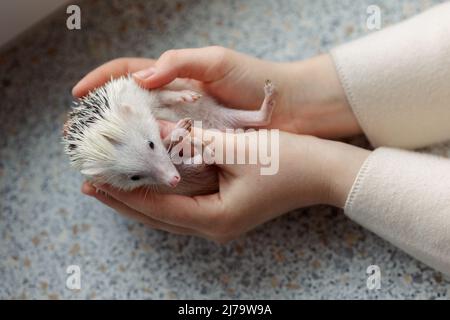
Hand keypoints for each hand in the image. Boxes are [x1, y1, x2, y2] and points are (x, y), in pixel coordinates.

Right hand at [72, 46, 361, 137]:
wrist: (294, 109)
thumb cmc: (256, 80)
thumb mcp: (218, 61)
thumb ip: (179, 63)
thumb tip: (139, 80)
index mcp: (176, 77)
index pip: (128, 74)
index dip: (101, 83)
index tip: (78, 97)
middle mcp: (178, 104)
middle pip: (131, 111)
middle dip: (105, 121)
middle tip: (81, 136)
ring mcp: (189, 127)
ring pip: (147, 137)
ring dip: (124, 146)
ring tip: (101, 160)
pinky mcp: (203, 148)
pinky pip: (170, 157)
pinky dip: (152, 163)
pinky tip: (137, 172)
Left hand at [82, 128, 369, 242]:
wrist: (326, 172)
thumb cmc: (290, 161)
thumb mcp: (239, 148)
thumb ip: (194, 141)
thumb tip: (155, 130)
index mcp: (216, 218)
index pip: (158, 207)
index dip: (125, 192)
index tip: (96, 179)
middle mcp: (214, 226)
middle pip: (158, 216)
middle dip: (124, 200)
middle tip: (92, 184)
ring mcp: (220, 220)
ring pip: (168, 212)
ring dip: (139, 197)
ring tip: (111, 184)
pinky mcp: (226, 209)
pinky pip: (183, 205)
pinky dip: (161, 193)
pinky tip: (147, 183)